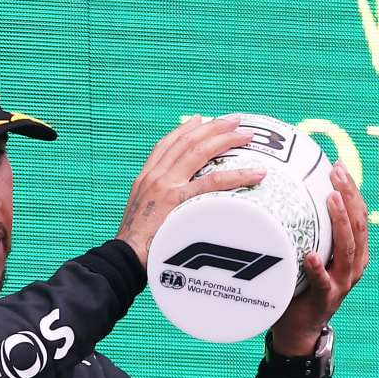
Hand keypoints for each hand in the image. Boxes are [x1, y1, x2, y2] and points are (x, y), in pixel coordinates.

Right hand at [117, 115, 266, 268]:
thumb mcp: (140, 214)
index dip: (185, 130)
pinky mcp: (178, 200)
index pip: (166, 145)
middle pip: (186, 141)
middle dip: (212, 127)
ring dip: (225, 140)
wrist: (123, 258)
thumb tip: (171, 205)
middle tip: (234, 120)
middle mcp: (155, 177)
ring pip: (199, 152)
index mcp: (145, 178)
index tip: (200, 119)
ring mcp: (166, 186)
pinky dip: (236, 176)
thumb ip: (156, 202)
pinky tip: (254, 173)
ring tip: (246, 135)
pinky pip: (213, 183)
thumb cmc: (135, 245)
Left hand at [269, 161, 369, 355]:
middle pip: (358, 225)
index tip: (338, 166)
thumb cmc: (299, 285)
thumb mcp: (307, 252)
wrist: (297, 329)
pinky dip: (319, 268)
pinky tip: (311, 255)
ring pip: (348, 248)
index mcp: (353, 252)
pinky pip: (324, 282)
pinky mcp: (325, 299)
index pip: (359, 215)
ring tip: (331, 199)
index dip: (352, 190)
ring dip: (340, 222)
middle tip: (336, 172)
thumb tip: (283, 193)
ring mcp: (341, 283)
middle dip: (349, 196)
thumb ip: (306, 231)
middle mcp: (353, 266)